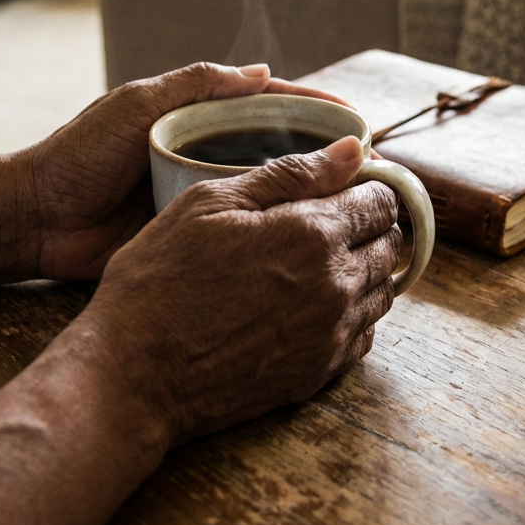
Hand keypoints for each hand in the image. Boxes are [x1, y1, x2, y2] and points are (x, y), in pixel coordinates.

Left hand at [16, 62, 348, 280]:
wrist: (36, 218)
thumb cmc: (80, 154)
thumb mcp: (135, 105)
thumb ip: (193, 84)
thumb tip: (262, 70)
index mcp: (194, 114)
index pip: (265, 103)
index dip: (312, 108)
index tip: (354, 119)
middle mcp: (204, 150)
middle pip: (274, 146)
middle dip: (319, 153)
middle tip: (366, 170)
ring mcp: (200, 192)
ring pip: (264, 189)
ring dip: (303, 194)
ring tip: (349, 206)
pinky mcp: (192, 231)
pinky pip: (239, 227)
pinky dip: (272, 230)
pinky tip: (305, 240)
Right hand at [88, 136, 400, 444]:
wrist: (134, 375)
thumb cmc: (160, 278)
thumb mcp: (211, 203)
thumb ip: (291, 172)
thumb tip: (353, 149)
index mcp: (313, 234)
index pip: (381, 200)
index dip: (366, 185)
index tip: (342, 186)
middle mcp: (336, 287)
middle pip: (390, 244)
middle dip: (369, 225)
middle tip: (327, 219)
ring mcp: (331, 336)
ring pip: (382, 291)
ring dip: (364, 268)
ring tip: (316, 260)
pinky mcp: (318, 374)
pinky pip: (363, 335)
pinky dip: (352, 313)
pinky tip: (311, 303)